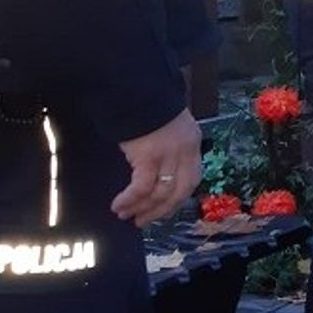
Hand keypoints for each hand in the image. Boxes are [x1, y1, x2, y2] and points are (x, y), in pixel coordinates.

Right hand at [112, 108, 201, 226]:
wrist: (136, 91)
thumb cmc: (149, 110)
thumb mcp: (170, 129)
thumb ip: (171, 151)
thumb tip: (161, 177)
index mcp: (193, 143)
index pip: (193, 179)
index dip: (178, 199)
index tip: (163, 210)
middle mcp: (185, 151)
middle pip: (179, 191)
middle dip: (160, 210)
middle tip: (142, 221)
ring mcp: (168, 154)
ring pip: (160, 193)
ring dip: (141, 208)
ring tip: (125, 214)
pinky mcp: (148, 156)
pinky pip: (141, 187)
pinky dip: (130, 199)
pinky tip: (119, 204)